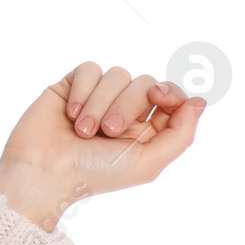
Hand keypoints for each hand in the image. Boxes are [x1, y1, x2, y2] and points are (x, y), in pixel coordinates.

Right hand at [0, 63, 205, 230]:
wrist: (44, 172)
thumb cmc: (96, 175)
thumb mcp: (148, 163)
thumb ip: (180, 135)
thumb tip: (200, 103)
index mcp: (148, 133)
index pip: (172, 98)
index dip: (171, 93)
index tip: (160, 98)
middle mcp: (126, 113)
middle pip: (145, 83)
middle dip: (128, 105)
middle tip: (109, 132)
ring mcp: (99, 98)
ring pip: (117, 74)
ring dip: (100, 104)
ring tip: (83, 132)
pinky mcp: (73, 85)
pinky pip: (90, 69)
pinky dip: (83, 91)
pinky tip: (70, 115)